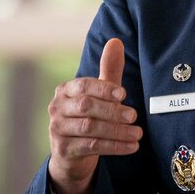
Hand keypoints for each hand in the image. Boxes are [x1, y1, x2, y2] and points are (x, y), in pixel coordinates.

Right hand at [47, 37, 141, 193]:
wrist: (71, 152)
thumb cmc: (90, 115)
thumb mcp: (100, 93)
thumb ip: (109, 70)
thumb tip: (116, 41)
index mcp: (65, 90)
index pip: (83, 85)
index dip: (103, 88)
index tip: (123, 93)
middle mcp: (57, 108)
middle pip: (86, 107)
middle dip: (112, 111)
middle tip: (134, 116)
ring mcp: (57, 129)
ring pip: (90, 128)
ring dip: (117, 131)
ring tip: (137, 133)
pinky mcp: (62, 149)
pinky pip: (91, 147)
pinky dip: (114, 146)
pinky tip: (131, 147)